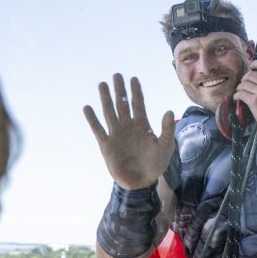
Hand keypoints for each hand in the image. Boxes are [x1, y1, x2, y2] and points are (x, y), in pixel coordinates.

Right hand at [84, 73, 175, 189]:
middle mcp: (128, 126)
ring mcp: (116, 134)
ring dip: (106, 99)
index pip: (138, 104)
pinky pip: (98, 129)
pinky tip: (87, 108)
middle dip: (120, 90)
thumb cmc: (155, 165)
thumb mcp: (165, 147)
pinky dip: (92, 119)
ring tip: (102, 84)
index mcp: (142, 125)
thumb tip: (169, 111)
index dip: (136, 91)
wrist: (140, 182)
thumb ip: (167, 129)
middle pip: (122, 104)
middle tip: (117, 75)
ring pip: (109, 112)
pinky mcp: (106, 144)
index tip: (133, 78)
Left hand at [232, 60, 256, 130]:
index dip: (256, 63)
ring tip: (239, 91)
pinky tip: (236, 98)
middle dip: (244, 78)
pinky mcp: (254, 101)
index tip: (251, 66)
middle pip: (251, 74)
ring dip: (239, 87)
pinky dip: (236, 95)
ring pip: (244, 84)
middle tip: (243, 83)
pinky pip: (241, 94)